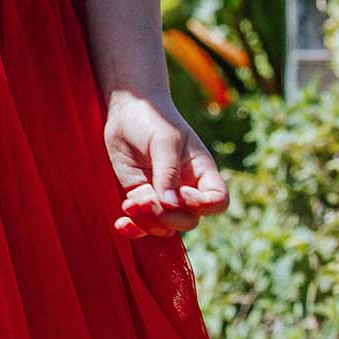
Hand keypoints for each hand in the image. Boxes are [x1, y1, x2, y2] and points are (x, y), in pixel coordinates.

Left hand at [103, 91, 228, 239]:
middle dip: (168, 218)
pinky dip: (133, 228)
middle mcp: (186, 188)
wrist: (128, 110)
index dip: (201, 205)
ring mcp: (163, 195)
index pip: (217, 202)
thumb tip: (170, 204)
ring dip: (147, 222)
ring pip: (164, 226)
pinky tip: (121, 224)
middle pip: (188, 220)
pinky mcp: (141, 196)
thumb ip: (168, 173)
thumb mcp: (165, 142)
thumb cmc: (154, 119)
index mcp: (202, 173)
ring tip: (129, 205)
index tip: (181, 192)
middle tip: (145, 200)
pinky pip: (142, 223)